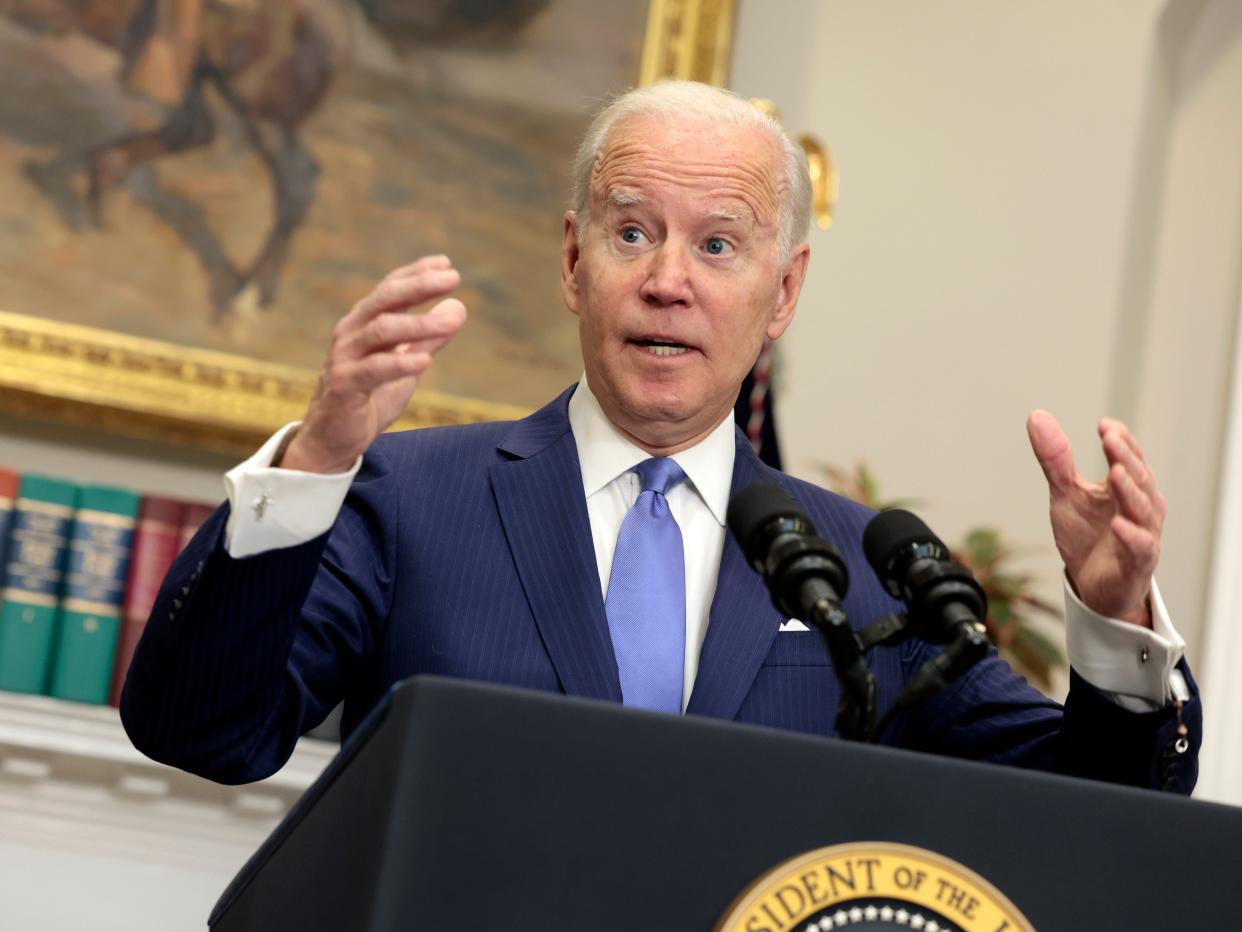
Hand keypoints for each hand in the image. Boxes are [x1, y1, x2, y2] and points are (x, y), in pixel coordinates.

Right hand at [281, 256, 466, 473]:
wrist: (333, 437)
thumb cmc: (369, 396)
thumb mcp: (406, 364)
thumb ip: (428, 338)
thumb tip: (458, 308)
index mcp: (365, 323)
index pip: (391, 288)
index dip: (417, 273)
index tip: (447, 264)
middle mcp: (351, 332)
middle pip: (385, 299)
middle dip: (419, 285)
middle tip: (453, 278)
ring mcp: (344, 357)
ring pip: (381, 330)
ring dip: (419, 324)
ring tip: (452, 322)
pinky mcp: (343, 386)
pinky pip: (373, 370)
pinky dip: (399, 363)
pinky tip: (425, 360)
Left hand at [1026, 410, 1164, 627]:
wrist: (1093, 586)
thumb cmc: (1088, 535)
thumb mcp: (1066, 493)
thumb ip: (1055, 459)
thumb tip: (1037, 416)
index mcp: (1126, 486)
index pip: (1128, 457)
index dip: (1119, 440)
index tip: (1104, 425)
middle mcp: (1140, 507)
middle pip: (1138, 478)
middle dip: (1125, 458)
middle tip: (1110, 439)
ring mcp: (1142, 534)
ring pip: (1142, 510)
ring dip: (1130, 491)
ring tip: (1114, 472)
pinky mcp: (1137, 563)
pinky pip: (1140, 547)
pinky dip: (1131, 535)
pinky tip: (1119, 524)